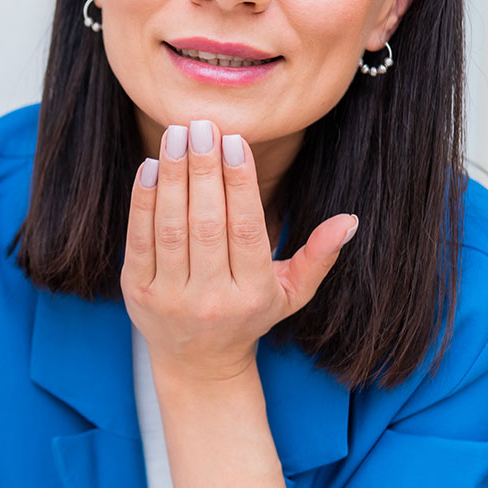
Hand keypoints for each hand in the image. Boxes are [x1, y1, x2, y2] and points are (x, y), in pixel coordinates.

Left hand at [121, 119, 357, 383]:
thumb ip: (319, 256)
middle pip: (206, 224)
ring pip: (171, 227)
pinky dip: (143, 200)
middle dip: (204, 169)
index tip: (235, 141)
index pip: (247, 230)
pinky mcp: (136, 291)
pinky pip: (139, 238)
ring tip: (176, 134)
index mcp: (253, 295)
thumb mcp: (291, 294)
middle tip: (202, 125)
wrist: (197, 362)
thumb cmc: (250, 315)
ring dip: (172, 176)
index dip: (239, 184)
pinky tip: (151, 166)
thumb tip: (351, 219)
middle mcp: (211, 299)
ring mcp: (170, 297)